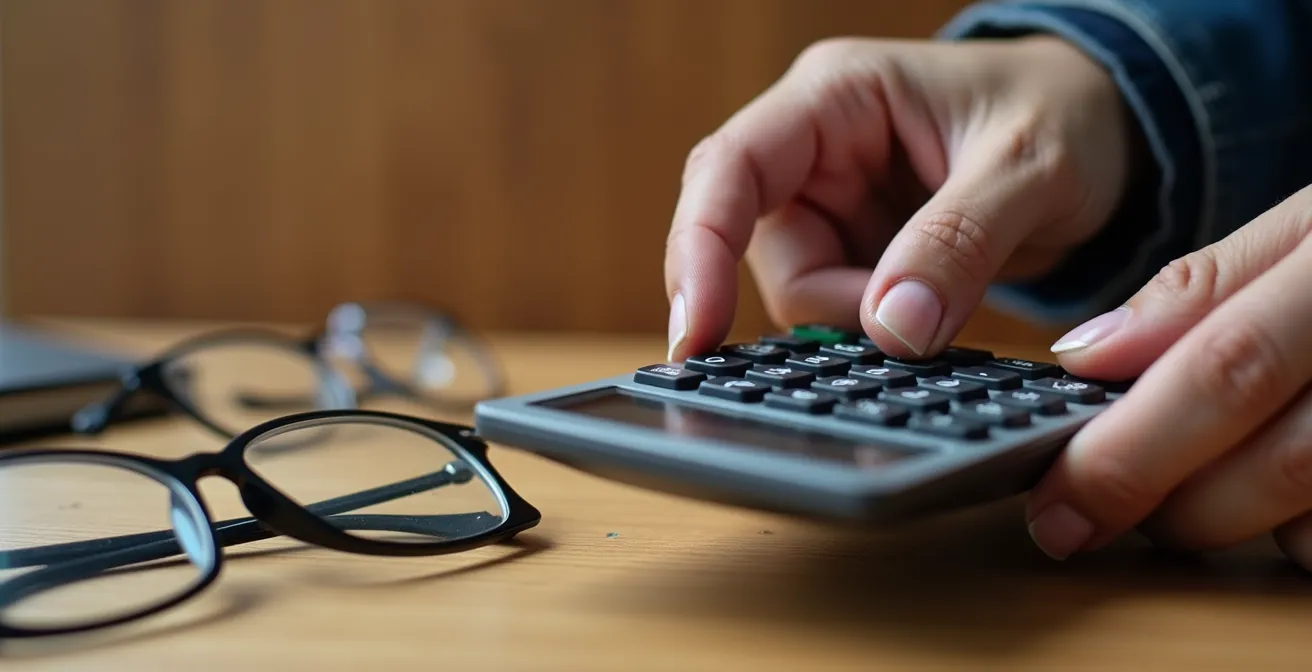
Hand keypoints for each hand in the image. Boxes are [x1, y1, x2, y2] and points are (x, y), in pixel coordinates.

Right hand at [664, 35, 1136, 359]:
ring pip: (800, 292)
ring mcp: (831, 204)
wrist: (1112, 137)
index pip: (729, 168)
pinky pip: (837, 310)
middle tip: (913, 322)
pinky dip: (877, 331)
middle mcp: (813, 151)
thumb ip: (959, 242)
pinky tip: (930, 315)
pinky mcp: (855, 251)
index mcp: (834, 96)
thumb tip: (890, 330)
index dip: (699, 250)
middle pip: (762, 251)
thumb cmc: (1067, 114)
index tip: (696, 334)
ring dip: (862, 321)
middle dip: (830, 302)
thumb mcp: (1030, 168)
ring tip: (945, 299)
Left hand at [1034, 184, 1311, 569]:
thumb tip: (1085, 355)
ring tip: (1181, 501)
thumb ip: (1202, 289)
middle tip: (1090, 516)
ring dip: (1231, 522)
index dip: (1130, 445)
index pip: (1226, 363)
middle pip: (1281, 455)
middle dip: (1168, 500)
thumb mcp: (1307, 232)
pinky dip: (1303, 536)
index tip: (1055, 497)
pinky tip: (1282, 505)